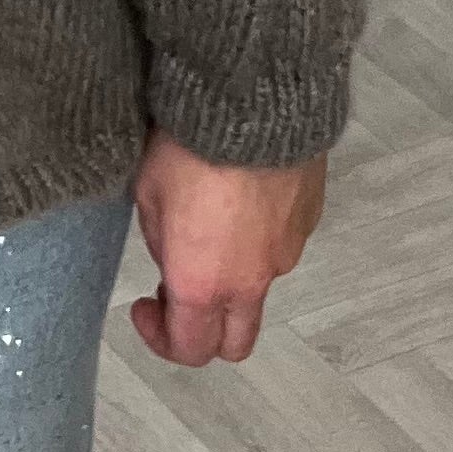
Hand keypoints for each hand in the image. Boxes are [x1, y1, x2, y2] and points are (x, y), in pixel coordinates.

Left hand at [128, 125, 327, 365]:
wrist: (251, 102)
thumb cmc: (186, 147)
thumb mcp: (147, 192)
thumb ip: (160, 242)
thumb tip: (174, 258)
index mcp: (203, 283)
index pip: (189, 349)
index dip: (160, 339)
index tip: (144, 304)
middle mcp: (250, 282)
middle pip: (234, 344)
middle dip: (204, 332)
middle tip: (177, 288)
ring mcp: (286, 253)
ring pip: (258, 289)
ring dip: (232, 278)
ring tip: (210, 225)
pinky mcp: (308, 222)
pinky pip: (281, 245)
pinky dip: (258, 238)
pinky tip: (241, 194)